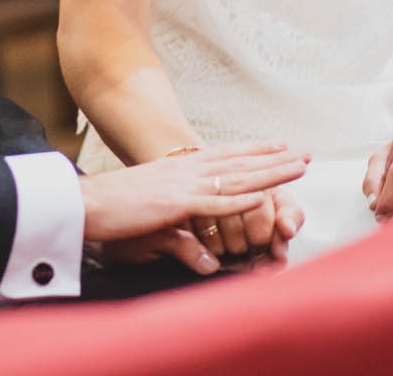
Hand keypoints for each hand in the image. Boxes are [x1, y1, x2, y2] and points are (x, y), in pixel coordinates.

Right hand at [81, 143, 307, 274]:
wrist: (86, 203)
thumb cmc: (114, 208)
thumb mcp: (153, 212)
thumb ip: (179, 225)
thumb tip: (199, 245)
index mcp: (179, 168)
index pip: (225, 156)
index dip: (255, 151)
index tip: (281, 146)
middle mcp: (186, 170)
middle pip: (239, 162)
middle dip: (275, 158)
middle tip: (305, 153)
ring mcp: (183, 186)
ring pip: (237, 177)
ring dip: (270, 173)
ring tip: (298, 167)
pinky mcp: (177, 205)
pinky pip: (216, 202)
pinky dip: (242, 199)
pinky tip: (264, 196)